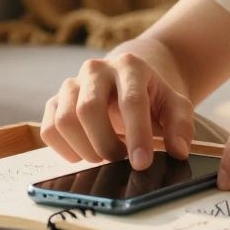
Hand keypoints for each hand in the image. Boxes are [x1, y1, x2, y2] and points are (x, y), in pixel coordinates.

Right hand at [40, 53, 195, 169]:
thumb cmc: (153, 97)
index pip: (130, 101)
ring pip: (64, 120)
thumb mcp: (175, 106)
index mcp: (130, 66)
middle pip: (88, 109)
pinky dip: (64, 149)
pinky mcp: (55, 101)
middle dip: (105, 144)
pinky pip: (48, 128)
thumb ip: (181, 126)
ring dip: (84, 148)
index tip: (141, 164)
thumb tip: (178, 151)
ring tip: (104, 156)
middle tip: (120, 161)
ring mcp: (72, 84)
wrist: (130, 81)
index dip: (136, 135)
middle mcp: (96, 69)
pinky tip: (84, 153)